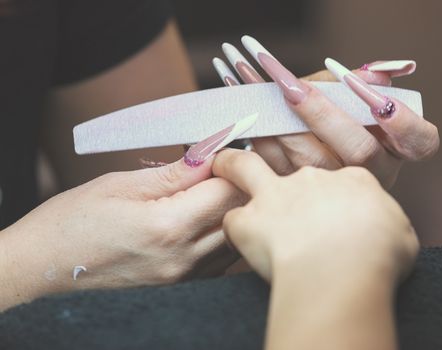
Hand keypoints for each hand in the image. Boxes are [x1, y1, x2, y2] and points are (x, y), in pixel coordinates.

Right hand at [0, 156, 244, 309]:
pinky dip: (220, 234)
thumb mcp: (121, 184)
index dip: (230, 167)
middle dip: (236, 186)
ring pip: (233, 238)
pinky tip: (202, 219)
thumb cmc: (72, 222)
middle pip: (237, 215)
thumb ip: (174, 173)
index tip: (221, 154)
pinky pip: (219, 258)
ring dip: (230, 210)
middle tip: (219, 168)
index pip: (226, 191)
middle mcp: (182, 257)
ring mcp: (183, 276)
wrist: (43, 265)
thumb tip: (208, 155)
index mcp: (167, 227)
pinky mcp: (180, 285)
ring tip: (209, 191)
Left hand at [213, 149, 418, 285]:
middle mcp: (313, 178)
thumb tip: (379, 227)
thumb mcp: (401, 234)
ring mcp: (278, 194)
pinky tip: (233, 232)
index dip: (334, 161)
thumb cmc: (379, 256)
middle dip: (281, 138)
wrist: (343, 270)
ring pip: (245, 165)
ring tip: (221, 161)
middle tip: (265, 131)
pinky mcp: (251, 220)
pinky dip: (231, 225)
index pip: (341, 160)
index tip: (331, 168)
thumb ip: (385, 220)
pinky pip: (233, 217)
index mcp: (354, 178)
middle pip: (293, 152)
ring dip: (231, 161)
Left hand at [215, 37, 438, 187]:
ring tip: (252, 84)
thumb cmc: (328, 120)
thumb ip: (353, 86)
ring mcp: (333, 190)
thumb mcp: (346, 101)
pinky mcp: (296, 197)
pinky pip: (275, 165)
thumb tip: (372, 73)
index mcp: (393, 150)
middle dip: (324, 114)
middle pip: (359, 150)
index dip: (406, 123)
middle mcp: (369, 175)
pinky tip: (241, 104)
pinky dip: (256, 133)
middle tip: (290, 85)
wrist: (293, 158)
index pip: (420, 141)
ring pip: (311, 161)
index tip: (380, 101)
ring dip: (279, 120)